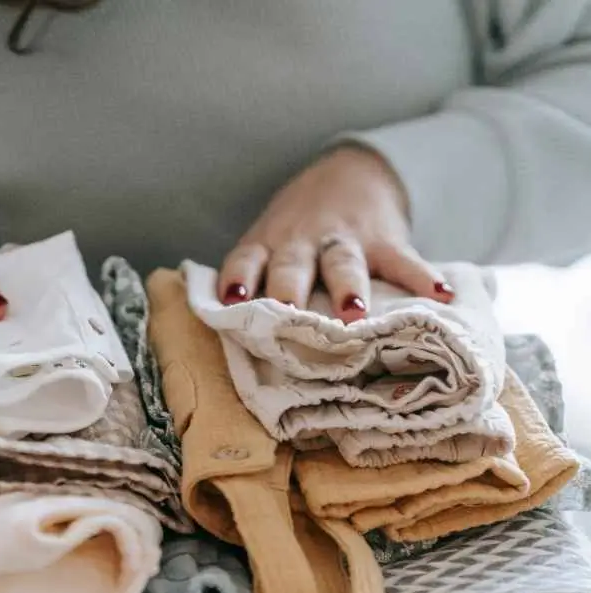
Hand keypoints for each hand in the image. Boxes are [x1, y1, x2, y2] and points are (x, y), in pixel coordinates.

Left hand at [218, 146, 453, 320]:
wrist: (350, 171)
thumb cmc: (297, 232)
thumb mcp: (270, 244)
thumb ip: (258, 283)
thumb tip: (238, 343)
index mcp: (268, 245)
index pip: (245, 259)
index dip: (237, 277)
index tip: (232, 298)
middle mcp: (301, 242)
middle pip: (292, 265)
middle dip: (289, 289)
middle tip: (287, 314)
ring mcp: (344, 240)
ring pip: (343, 263)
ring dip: (348, 287)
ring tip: (354, 312)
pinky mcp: (384, 240)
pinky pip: (403, 260)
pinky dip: (422, 278)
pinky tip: (438, 295)